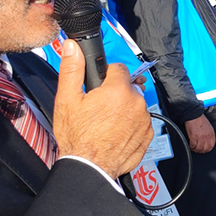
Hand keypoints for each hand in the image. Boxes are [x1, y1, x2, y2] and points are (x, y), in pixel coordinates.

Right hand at [52, 42, 153, 176]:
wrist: (90, 167)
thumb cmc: (77, 137)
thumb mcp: (67, 100)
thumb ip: (72, 69)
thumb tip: (73, 47)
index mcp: (118, 90)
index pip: (118, 68)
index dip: (105, 76)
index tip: (97, 87)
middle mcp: (136, 103)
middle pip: (126, 87)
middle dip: (114, 93)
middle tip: (97, 108)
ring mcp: (144, 119)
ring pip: (134, 104)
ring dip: (123, 109)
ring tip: (105, 123)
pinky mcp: (148, 134)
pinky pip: (140, 121)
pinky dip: (130, 125)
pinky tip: (114, 133)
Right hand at [185, 115, 215, 152]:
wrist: (194, 115)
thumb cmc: (200, 119)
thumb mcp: (209, 127)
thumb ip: (209, 134)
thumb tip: (207, 140)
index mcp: (211, 134)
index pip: (212, 145)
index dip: (207, 149)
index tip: (204, 149)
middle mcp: (206, 137)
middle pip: (205, 149)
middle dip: (201, 151)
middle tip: (198, 150)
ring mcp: (200, 138)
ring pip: (199, 149)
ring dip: (195, 149)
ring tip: (193, 148)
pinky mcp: (193, 137)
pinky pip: (192, 146)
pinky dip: (191, 147)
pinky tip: (190, 145)